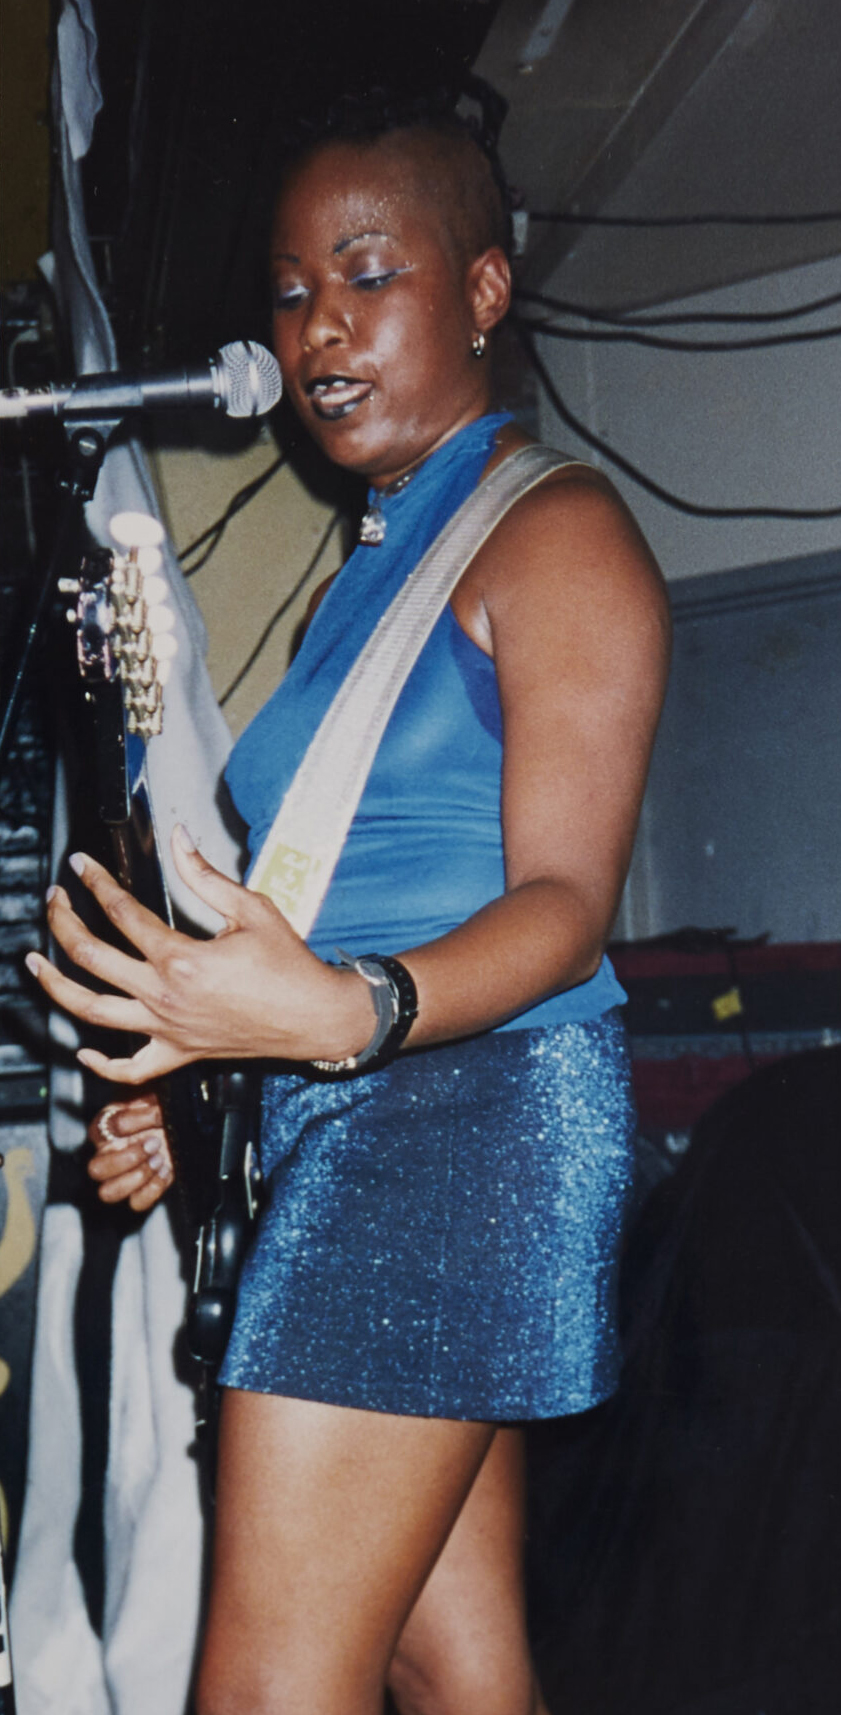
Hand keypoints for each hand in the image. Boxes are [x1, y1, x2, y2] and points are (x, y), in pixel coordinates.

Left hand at [26, 826, 371, 1083]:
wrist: (316, 1017)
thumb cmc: (289, 967)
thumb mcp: (251, 909)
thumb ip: (206, 875)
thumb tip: (179, 840)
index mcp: (181, 958)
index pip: (121, 912)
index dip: (96, 883)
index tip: (82, 867)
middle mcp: (165, 996)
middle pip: (91, 957)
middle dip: (63, 922)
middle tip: (54, 901)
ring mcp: (168, 1029)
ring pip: (93, 1012)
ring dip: (56, 987)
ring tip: (37, 965)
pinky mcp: (180, 1054)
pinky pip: (131, 1067)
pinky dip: (101, 1063)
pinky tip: (83, 1048)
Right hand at [88, 1093, 173, 1210]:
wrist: (172, 1123)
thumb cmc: (156, 1109)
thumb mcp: (152, 1101)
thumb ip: (147, 1109)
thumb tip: (155, 1115)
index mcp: (103, 1128)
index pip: (105, 1130)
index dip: (132, 1126)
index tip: (155, 1120)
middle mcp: (107, 1154)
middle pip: (96, 1171)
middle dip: (128, 1159)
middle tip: (154, 1145)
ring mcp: (121, 1175)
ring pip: (108, 1193)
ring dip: (137, 1178)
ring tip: (159, 1160)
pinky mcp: (140, 1190)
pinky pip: (136, 1203)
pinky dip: (153, 1190)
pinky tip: (166, 1170)